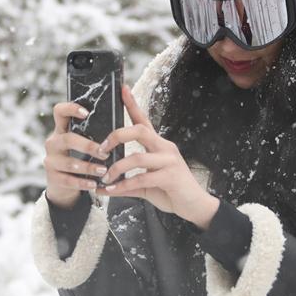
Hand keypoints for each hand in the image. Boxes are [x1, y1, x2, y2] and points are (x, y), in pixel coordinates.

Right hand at [43, 100, 110, 208]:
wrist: (62, 183)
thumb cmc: (78, 157)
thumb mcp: (81, 143)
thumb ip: (92, 134)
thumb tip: (118, 126)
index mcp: (61, 130)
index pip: (59, 112)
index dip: (70, 109)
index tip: (86, 113)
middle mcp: (53, 143)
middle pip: (67, 139)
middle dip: (88, 146)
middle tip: (105, 152)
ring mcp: (51, 160)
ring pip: (69, 163)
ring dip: (89, 167)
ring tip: (103, 170)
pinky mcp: (52, 177)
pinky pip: (68, 180)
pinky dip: (83, 183)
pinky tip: (94, 184)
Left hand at [95, 84, 219, 230]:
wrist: (195, 206)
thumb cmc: (170, 191)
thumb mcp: (145, 184)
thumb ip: (126, 182)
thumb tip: (103, 186)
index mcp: (158, 144)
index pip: (143, 120)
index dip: (132, 104)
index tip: (122, 88)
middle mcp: (165, 147)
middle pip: (139, 130)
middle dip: (117, 136)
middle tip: (100, 149)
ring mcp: (169, 161)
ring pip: (137, 157)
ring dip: (117, 168)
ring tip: (105, 178)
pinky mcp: (171, 177)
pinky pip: (142, 178)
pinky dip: (124, 185)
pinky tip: (112, 190)